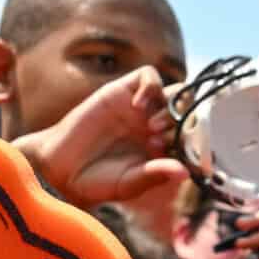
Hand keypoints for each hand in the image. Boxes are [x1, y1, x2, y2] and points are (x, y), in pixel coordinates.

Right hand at [12, 67, 186, 211]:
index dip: (198, 141)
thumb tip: (185, 173)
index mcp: (166, 148)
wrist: (60, 167)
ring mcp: (142, 107)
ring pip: (175, 91)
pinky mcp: (121, 90)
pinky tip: (139, 107)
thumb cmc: (96, 180)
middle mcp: (159, 125)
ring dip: (171, 106)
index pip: (196, 135)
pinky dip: (151, 86)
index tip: (188, 154)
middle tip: (161, 141)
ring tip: (150, 128)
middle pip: (191, 110)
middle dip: (185, 123)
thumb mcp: (129, 183)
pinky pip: (148, 75)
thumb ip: (155, 174)